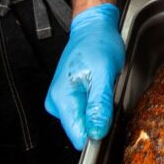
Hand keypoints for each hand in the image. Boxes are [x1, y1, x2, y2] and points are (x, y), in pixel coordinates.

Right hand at [45, 3, 123, 149]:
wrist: (93, 27)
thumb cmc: (99, 44)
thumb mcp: (105, 73)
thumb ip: (100, 104)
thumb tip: (96, 132)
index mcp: (63, 97)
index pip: (78, 135)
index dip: (97, 131)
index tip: (107, 114)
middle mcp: (56, 102)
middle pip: (80, 130)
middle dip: (98, 118)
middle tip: (105, 93)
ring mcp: (59, 100)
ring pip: (82, 122)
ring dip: (96, 110)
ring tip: (101, 87)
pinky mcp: (65, 98)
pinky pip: (82, 113)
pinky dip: (93, 104)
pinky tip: (96, 88)